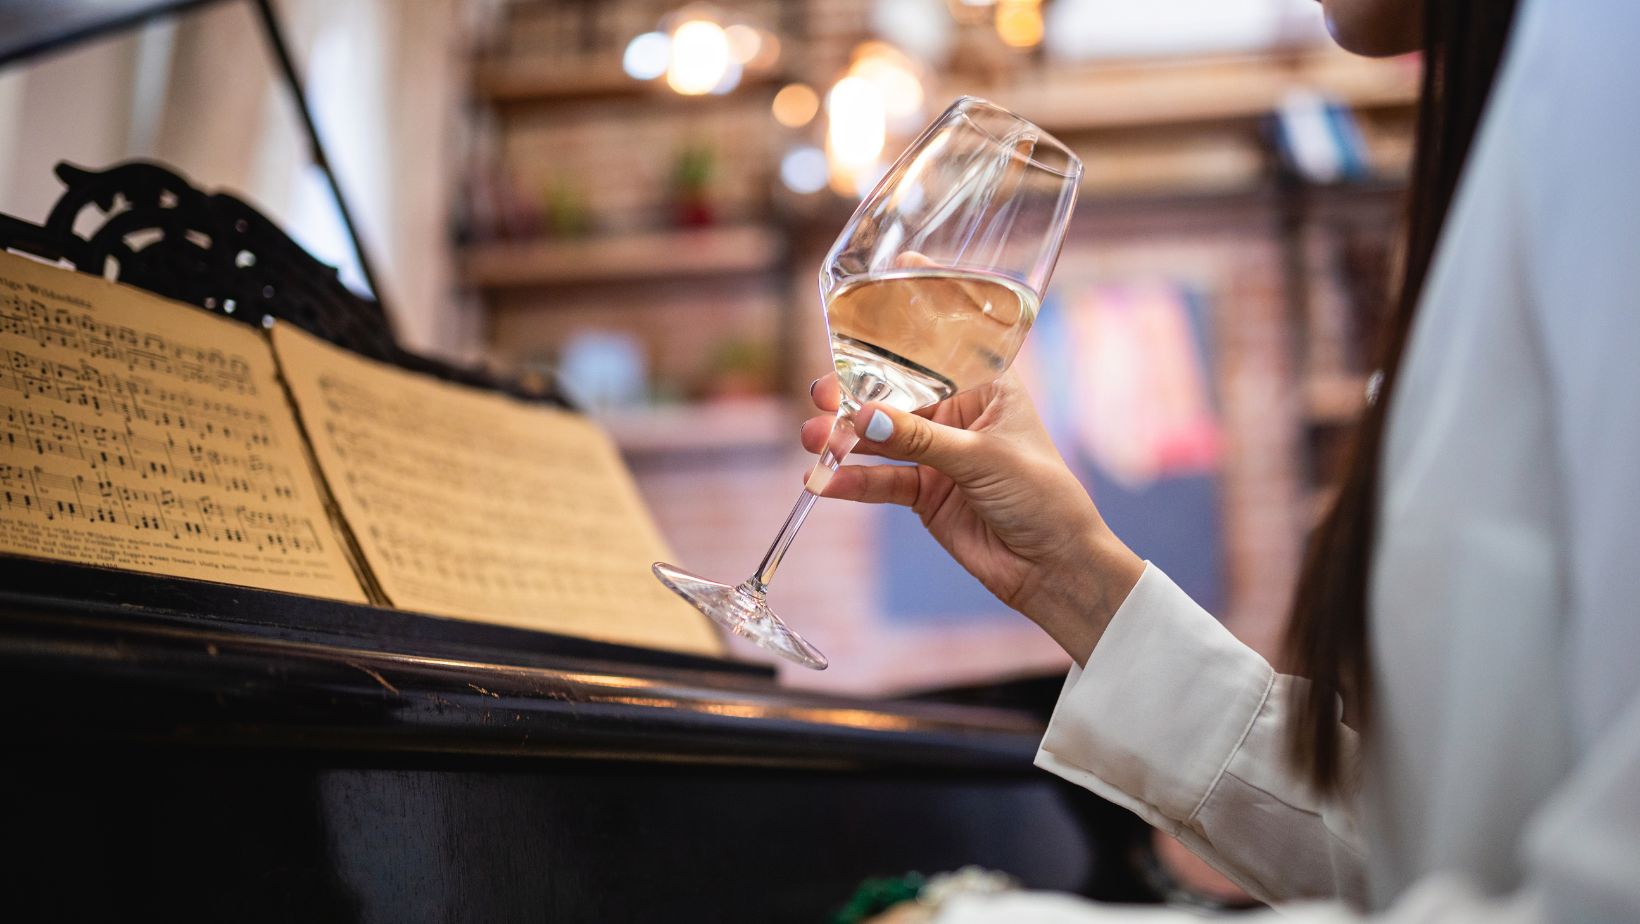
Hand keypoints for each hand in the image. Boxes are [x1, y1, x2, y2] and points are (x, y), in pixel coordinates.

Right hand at [802, 372, 1143, 662]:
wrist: (1054, 567)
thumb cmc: (1042, 497)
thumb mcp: (982, 458)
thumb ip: (921, 438)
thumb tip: (864, 417)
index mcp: (985, 387)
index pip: (928, 360)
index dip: (886, 356)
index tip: (847, 354)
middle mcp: (958, 414)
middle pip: (894, 399)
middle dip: (854, 400)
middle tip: (820, 401)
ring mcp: (938, 454)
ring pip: (880, 440)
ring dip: (844, 441)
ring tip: (812, 443)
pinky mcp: (924, 493)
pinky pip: (881, 481)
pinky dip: (852, 482)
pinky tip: (825, 483)